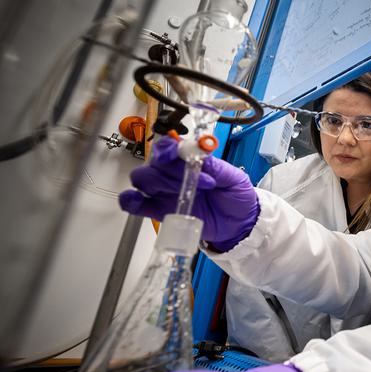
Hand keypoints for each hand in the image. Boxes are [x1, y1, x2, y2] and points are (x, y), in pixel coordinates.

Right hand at [119, 136, 258, 250]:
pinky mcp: (160, 211)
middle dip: (169, 170)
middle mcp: (172, 175)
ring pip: (142, 180)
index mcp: (189, 161)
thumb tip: (200, 153)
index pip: (168, 148)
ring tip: (185, 193)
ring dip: (157, 183)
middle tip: (196, 180)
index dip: (167, 149)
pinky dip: (130, 200)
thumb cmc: (236, 197)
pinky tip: (138, 200)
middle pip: (153, 163)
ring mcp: (164, 192)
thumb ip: (216, 167)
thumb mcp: (234, 178)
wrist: (239, 224)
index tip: (176, 154)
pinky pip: (135, 204)